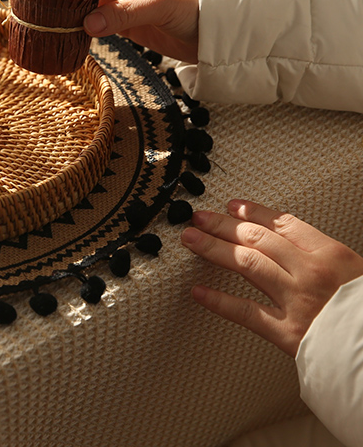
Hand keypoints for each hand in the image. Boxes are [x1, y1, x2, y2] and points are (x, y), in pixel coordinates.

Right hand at [60, 0, 198, 62]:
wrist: (210, 31)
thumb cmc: (192, 6)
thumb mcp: (158, 5)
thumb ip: (124, 13)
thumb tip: (88, 24)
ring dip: (62, 3)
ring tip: (44, 14)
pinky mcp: (116, 18)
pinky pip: (87, 17)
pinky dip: (74, 22)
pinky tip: (63, 30)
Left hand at [182, 199, 362, 356]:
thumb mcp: (354, 274)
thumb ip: (321, 259)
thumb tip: (287, 244)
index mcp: (331, 255)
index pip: (282, 224)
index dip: (252, 212)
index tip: (230, 206)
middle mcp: (311, 272)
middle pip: (256, 239)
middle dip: (222, 225)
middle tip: (199, 218)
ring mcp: (298, 301)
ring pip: (246, 264)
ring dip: (213, 248)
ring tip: (191, 240)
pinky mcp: (289, 333)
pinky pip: (246, 313)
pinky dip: (219, 301)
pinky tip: (199, 293)